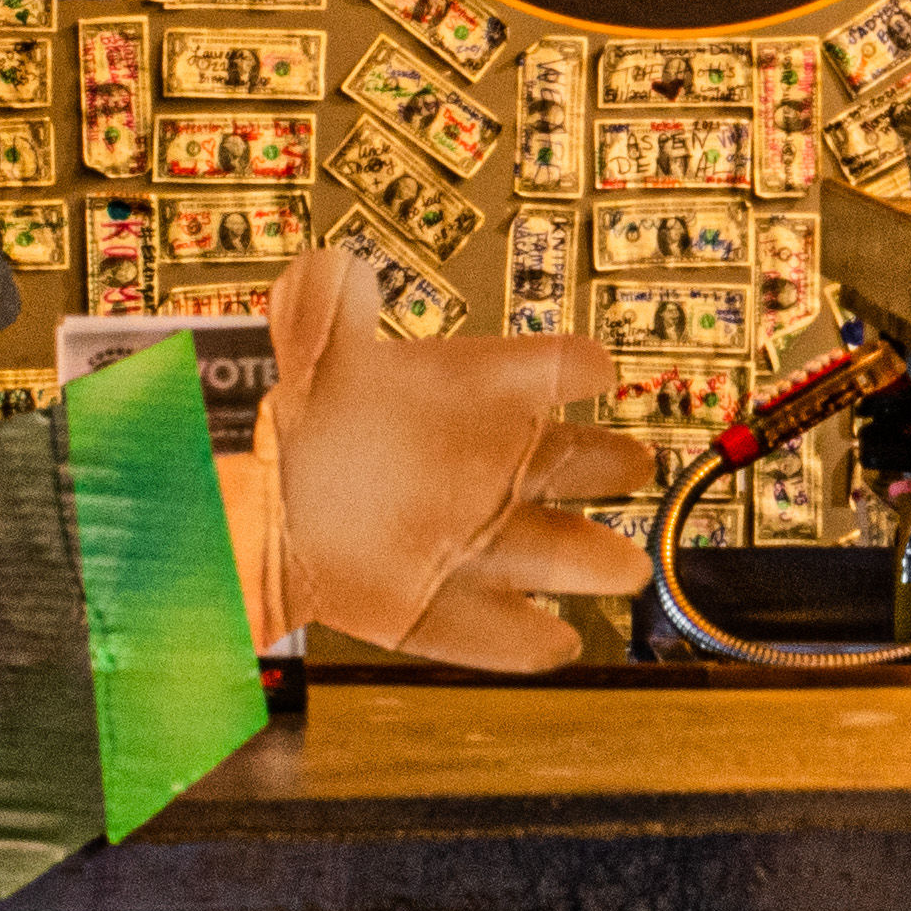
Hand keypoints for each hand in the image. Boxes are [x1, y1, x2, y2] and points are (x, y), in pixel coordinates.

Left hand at [236, 249, 653, 673]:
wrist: (276, 513)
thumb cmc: (317, 427)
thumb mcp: (315, 357)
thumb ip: (321, 310)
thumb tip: (328, 269)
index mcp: (481, 399)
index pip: (545, 370)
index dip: (569, 367)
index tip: (590, 368)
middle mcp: (497, 469)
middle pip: (571, 463)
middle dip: (606, 465)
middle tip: (633, 464)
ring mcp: (479, 543)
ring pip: (553, 552)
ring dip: (588, 559)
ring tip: (619, 567)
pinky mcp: (443, 608)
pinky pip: (493, 630)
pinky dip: (522, 638)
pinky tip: (553, 641)